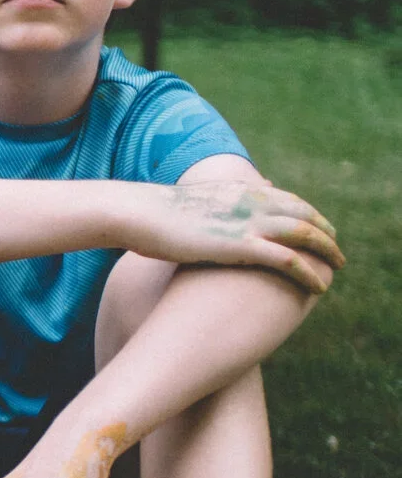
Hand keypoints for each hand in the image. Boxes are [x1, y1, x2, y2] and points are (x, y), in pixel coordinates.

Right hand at [131, 180, 342, 292]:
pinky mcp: (242, 246)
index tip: (320, 230)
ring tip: (338, 268)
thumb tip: (222, 205)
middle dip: (326, 233)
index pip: (290, 201)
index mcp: (242, 191)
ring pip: (305, 235)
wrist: (139, 214)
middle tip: (337, 252)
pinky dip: (309, 272)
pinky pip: (289, 260)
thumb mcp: (194, 200)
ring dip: (327, 252)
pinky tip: (319, 287)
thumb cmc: (157, 212)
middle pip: (305, 216)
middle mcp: (253, 202)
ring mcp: (249, 222)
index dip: (310, 216)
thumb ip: (219, 200)